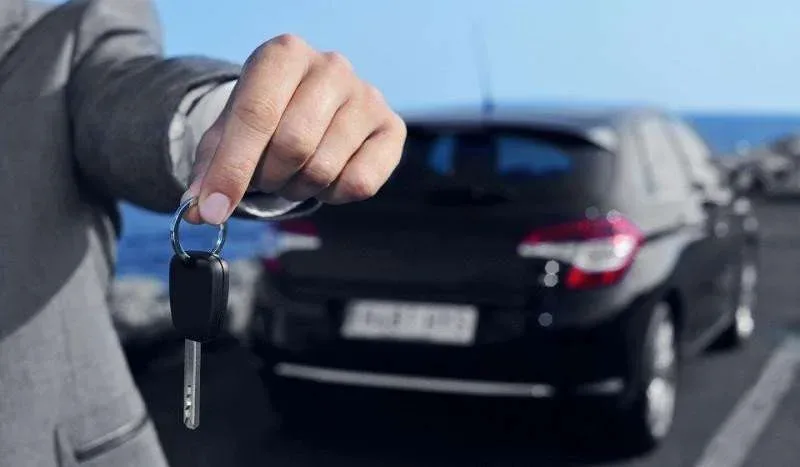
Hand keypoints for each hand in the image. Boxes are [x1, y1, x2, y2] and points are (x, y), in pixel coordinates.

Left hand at [183, 34, 405, 224]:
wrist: (311, 107)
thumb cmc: (267, 118)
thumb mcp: (230, 132)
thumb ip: (210, 168)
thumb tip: (198, 210)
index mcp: (284, 54)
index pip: (255, 114)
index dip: (231, 168)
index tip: (211, 210)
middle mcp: (331, 66)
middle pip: (293, 144)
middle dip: (269, 177)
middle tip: (265, 177)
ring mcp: (367, 95)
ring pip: (324, 168)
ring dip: (299, 186)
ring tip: (295, 172)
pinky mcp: (392, 127)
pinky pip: (360, 183)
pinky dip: (334, 194)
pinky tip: (327, 175)